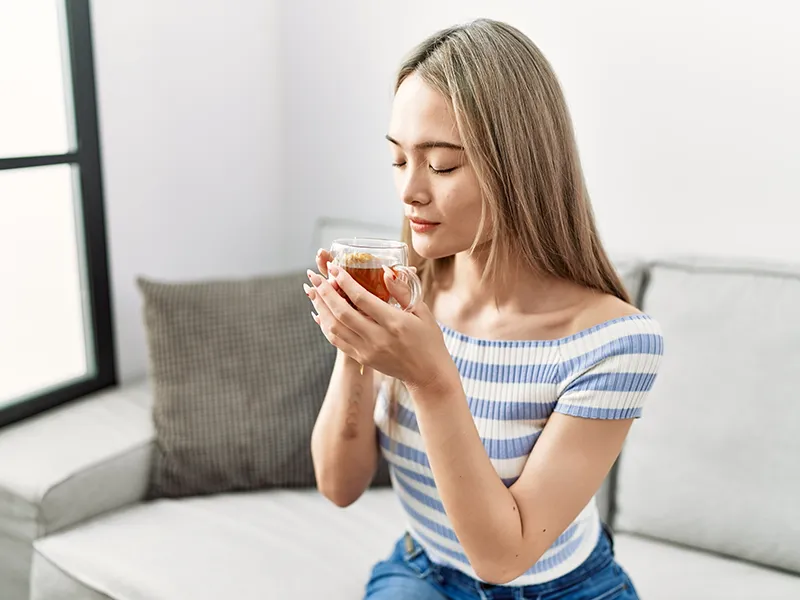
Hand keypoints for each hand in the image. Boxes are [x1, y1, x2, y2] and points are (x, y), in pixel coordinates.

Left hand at [304, 260, 456, 391]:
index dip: (345, 281)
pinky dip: (325, 325)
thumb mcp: (423, 312)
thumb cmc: (429, 340)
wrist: (428, 375)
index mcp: (394, 323)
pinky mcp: (362, 358)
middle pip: (342, 312)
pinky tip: (319, 312)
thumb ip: (403, 291)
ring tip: (312, 291)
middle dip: (325, 292)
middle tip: (315, 276)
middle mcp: (377, 338)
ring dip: (320, 307)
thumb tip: (386, 271)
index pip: (362, 298)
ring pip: (334, 327)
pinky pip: (336, 341)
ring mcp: (367, 351)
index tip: (334, 267)